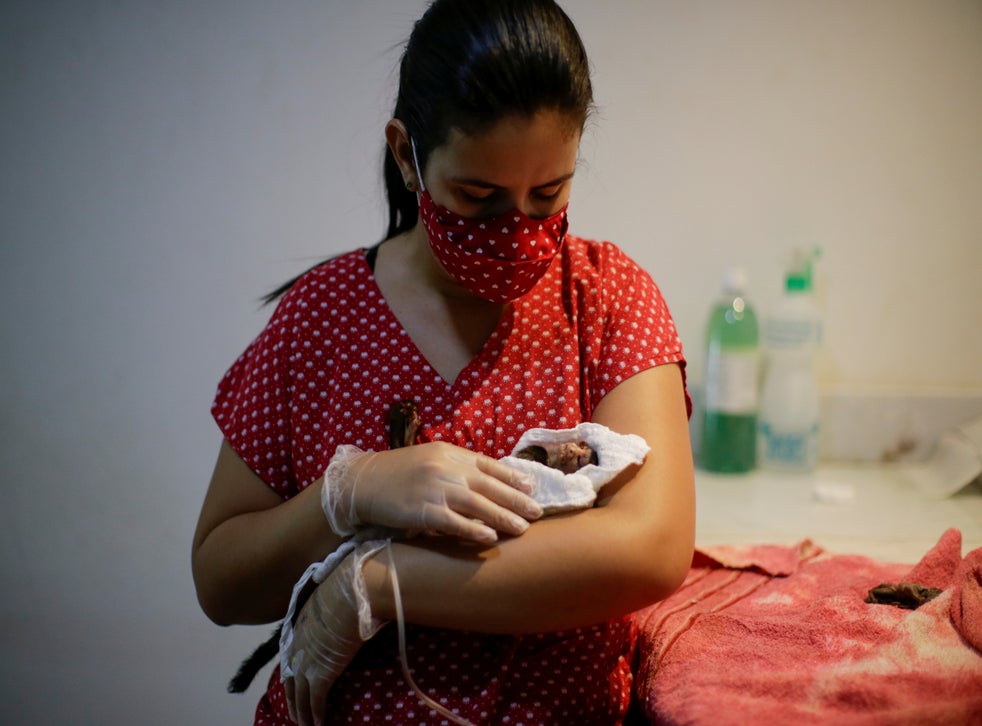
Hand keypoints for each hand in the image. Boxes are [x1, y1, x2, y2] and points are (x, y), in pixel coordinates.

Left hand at [284, 541, 386, 725]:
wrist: (357, 586)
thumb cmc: (352, 582)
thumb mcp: (337, 590)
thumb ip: (337, 600)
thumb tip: (352, 597)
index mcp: (301, 621)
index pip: (292, 653)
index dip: (293, 669)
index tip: (295, 680)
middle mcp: (299, 642)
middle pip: (291, 678)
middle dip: (293, 698)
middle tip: (295, 713)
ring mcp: (309, 658)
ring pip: (300, 694)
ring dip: (302, 713)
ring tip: (305, 724)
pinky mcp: (322, 671)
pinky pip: (316, 700)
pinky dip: (316, 714)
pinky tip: (319, 724)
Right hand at [322, 442, 542, 543]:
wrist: (360, 484)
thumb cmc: (395, 473)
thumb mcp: (429, 459)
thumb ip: (455, 467)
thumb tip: (485, 480)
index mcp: (449, 453)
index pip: (489, 464)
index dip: (513, 477)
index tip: (532, 487)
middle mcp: (446, 469)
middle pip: (489, 485)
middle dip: (516, 499)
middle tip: (537, 511)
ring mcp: (435, 489)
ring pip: (478, 504)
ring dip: (503, 516)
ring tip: (522, 527)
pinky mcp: (423, 511)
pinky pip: (454, 523)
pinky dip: (474, 530)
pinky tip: (490, 537)